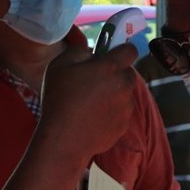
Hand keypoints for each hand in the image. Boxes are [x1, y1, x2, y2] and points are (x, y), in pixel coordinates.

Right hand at [38, 43, 140, 161]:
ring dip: (114, 94)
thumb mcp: (60, 64)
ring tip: (91, 103)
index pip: (130, 50)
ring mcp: (126, 107)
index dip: (121, 51)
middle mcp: (124, 86)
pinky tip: (93, 118)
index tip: (110, 56)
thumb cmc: (59, 99)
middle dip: (116, 74)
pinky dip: (112, 113)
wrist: (63, 139)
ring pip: (125, 94)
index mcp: (110, 68)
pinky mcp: (124, 125)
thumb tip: (91, 53)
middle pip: (129, 73)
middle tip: (95, 82)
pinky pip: (121, 113)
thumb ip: (79, 51)